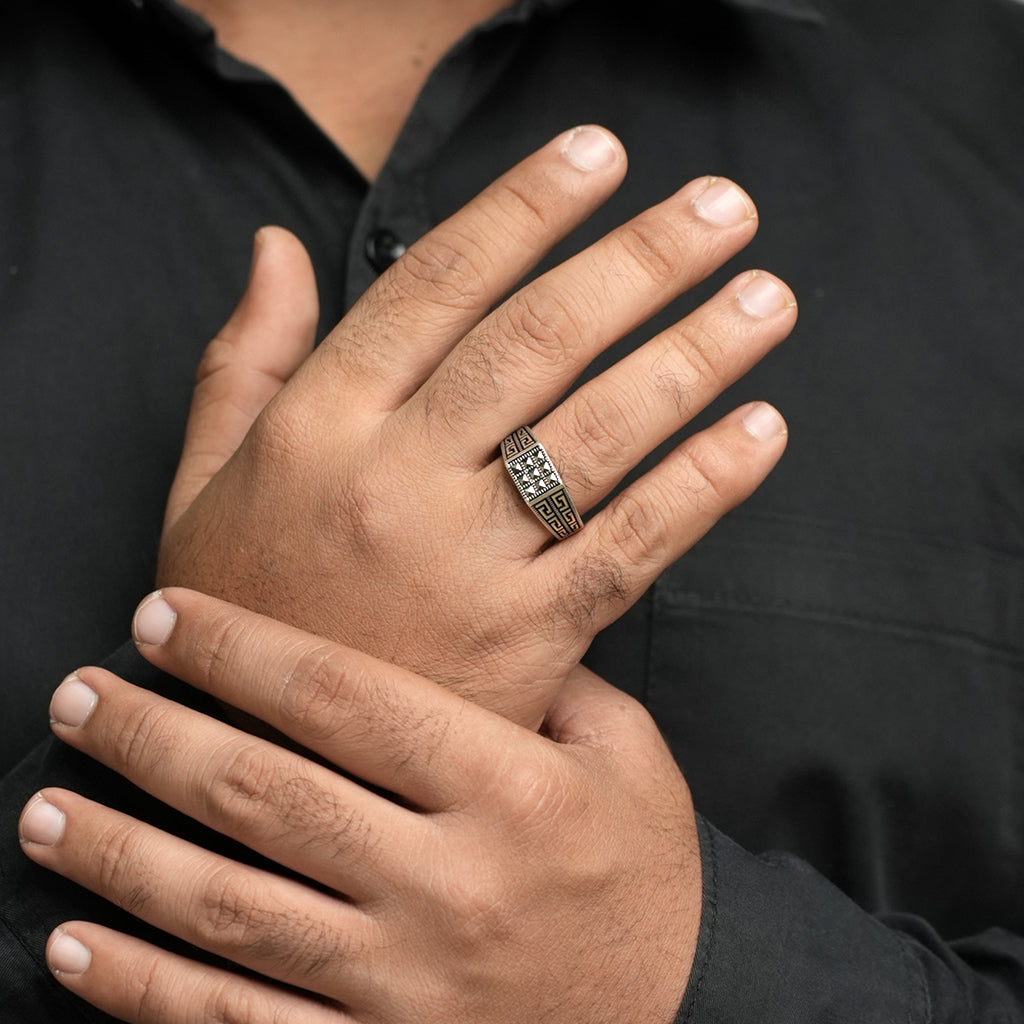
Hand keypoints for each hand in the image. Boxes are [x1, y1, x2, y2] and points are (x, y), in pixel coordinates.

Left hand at [21, 588, 700, 1023]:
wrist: (685, 1011)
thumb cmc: (645, 866)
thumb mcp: (627, 753)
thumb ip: (542, 683)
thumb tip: (448, 621)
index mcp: (509, 789)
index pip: (347, 699)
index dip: (242, 649)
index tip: (164, 615)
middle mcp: (447, 883)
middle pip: (265, 795)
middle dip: (154, 736)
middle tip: (80, 693)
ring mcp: (406, 982)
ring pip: (228, 910)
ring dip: (119, 852)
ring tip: (43, 806)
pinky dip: (143, 989)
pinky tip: (77, 944)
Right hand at [157, 126, 794, 726]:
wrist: (266, 767)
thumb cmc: (242, 609)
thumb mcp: (203, 478)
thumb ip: (242, 357)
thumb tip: (276, 245)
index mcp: (316, 426)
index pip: (436, 284)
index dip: (525, 207)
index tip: (601, 153)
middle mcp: (391, 480)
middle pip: (536, 343)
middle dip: (641, 262)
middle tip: (723, 207)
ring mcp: (463, 564)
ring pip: (594, 436)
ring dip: (692, 356)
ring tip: (766, 298)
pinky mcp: (523, 642)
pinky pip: (628, 549)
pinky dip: (702, 488)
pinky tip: (761, 431)